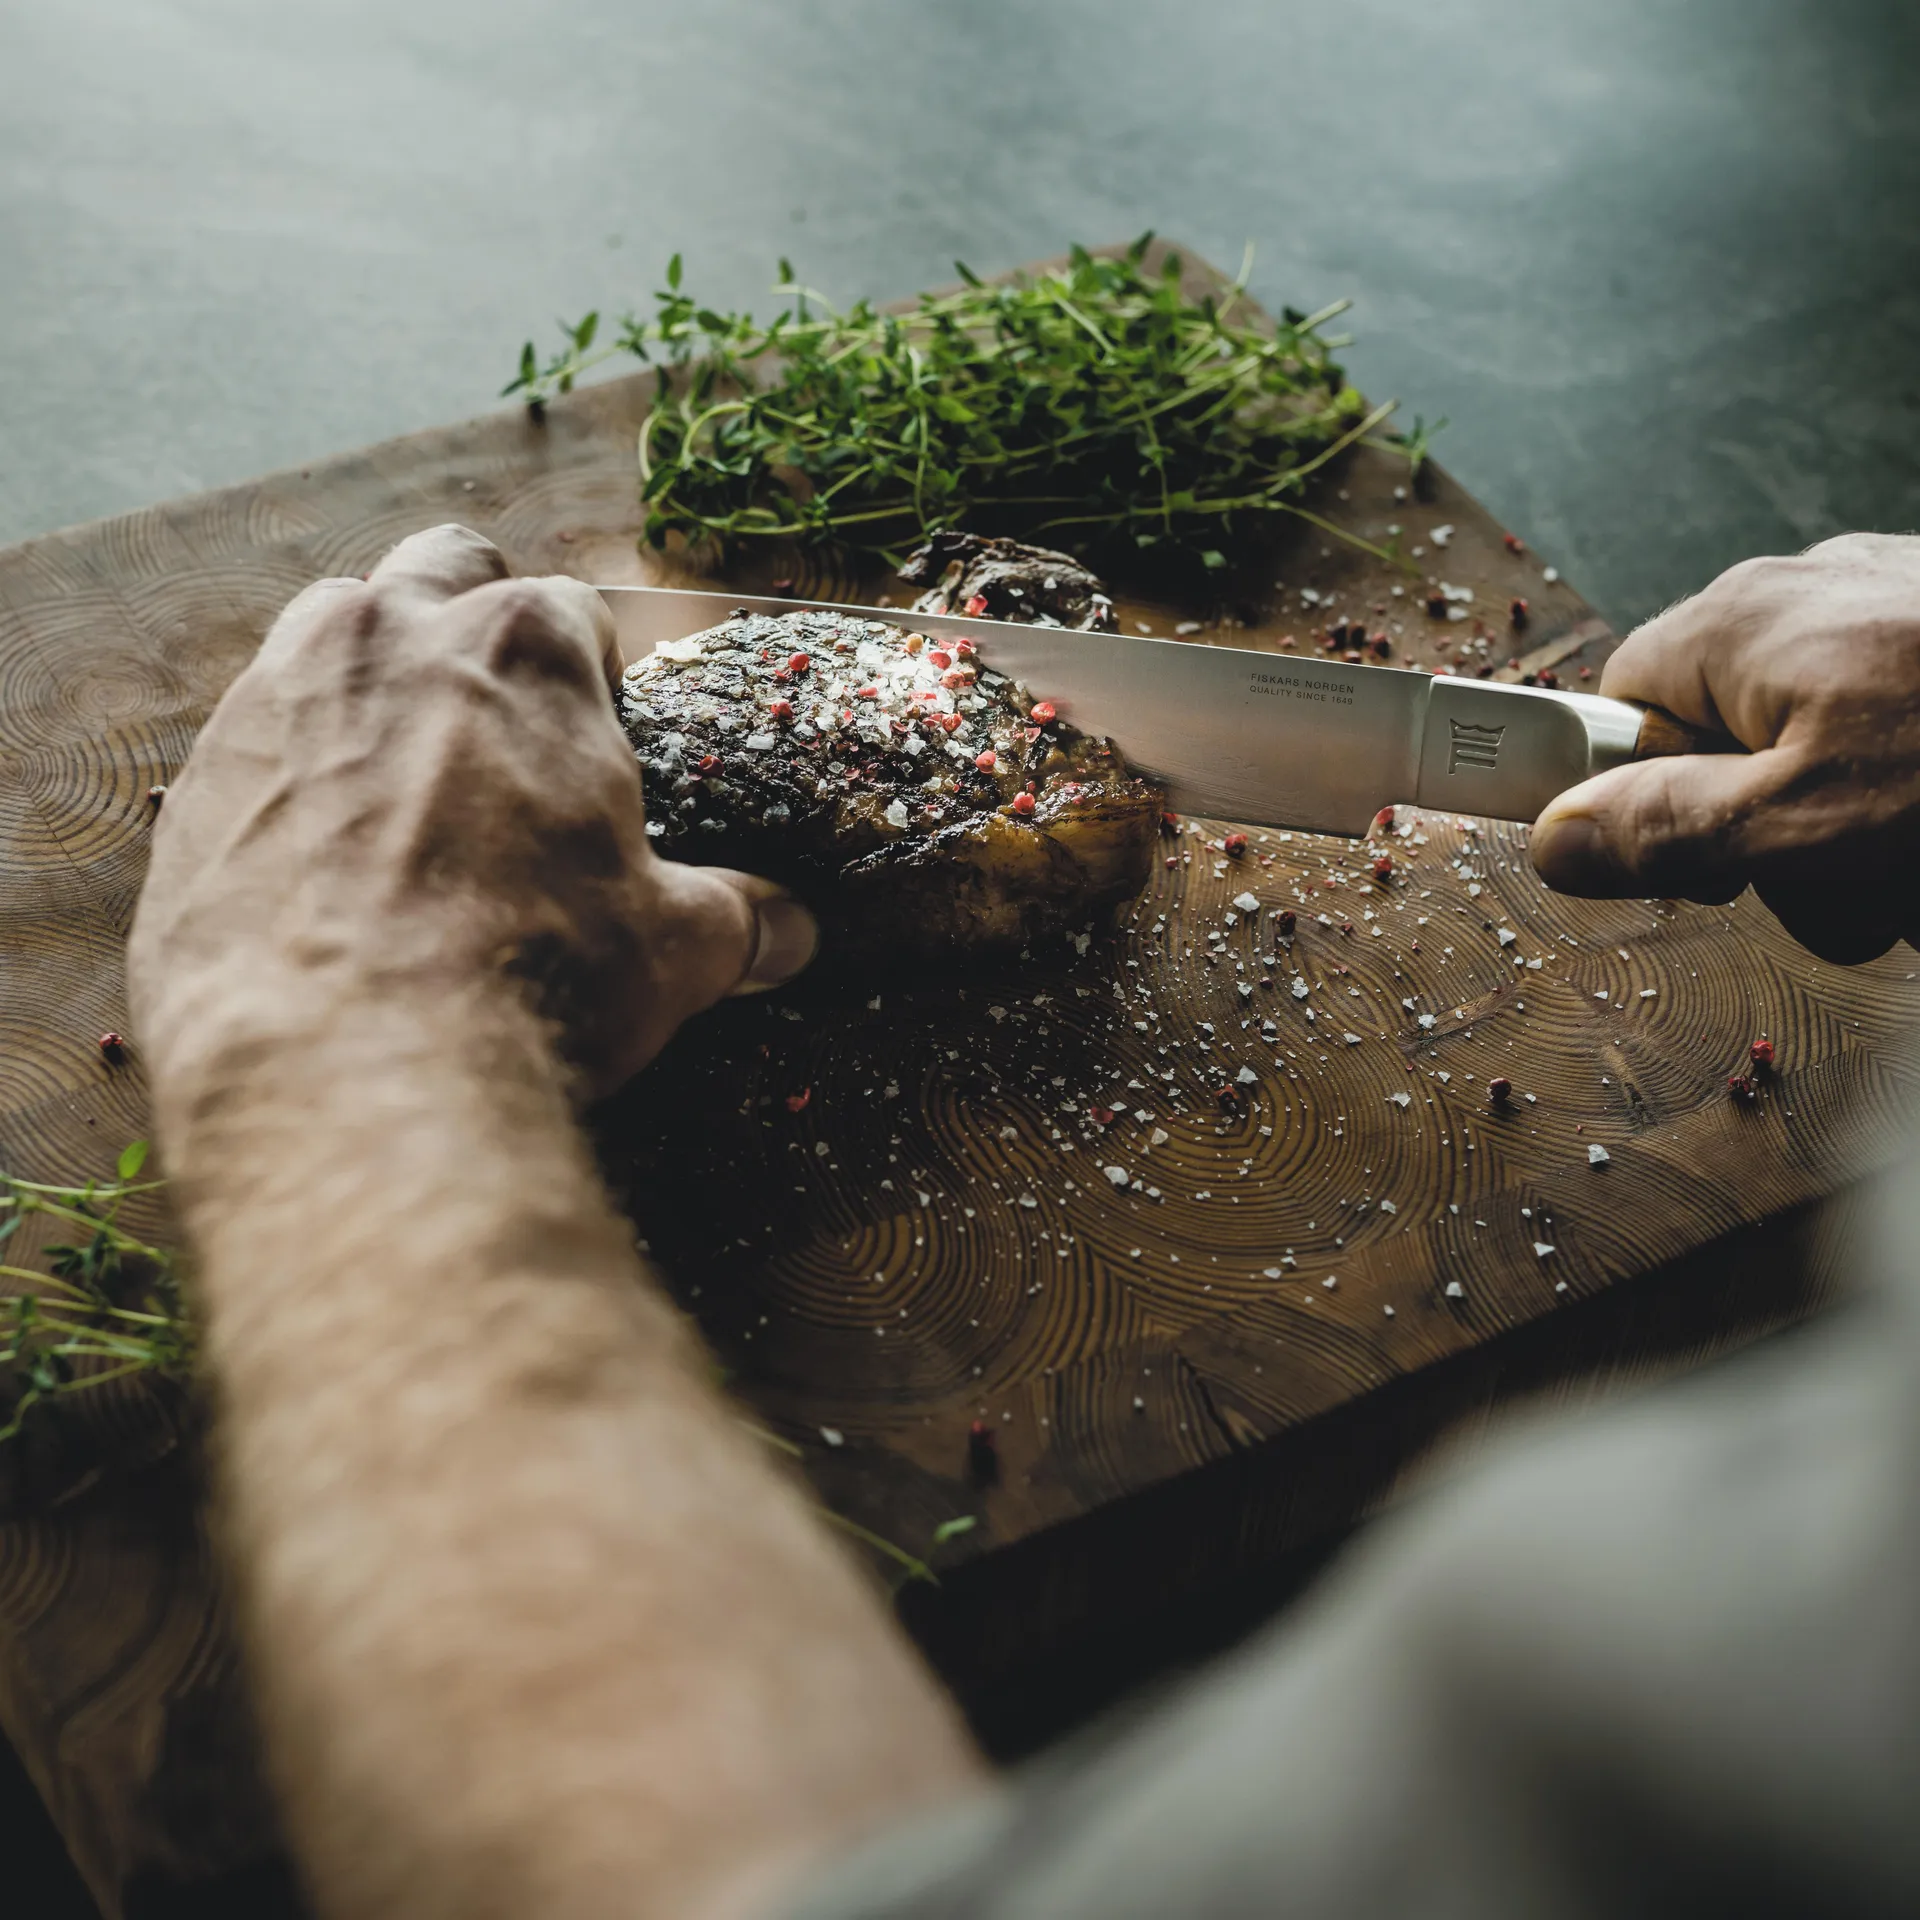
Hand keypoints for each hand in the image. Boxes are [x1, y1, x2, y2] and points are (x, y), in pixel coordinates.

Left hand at [129, 525, 815, 1099]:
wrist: (344, 1067)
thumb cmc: (532, 981)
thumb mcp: (672, 950)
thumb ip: (736, 919)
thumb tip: (790, 931)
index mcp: (525, 648)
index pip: (570, 606)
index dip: (595, 668)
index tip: (600, 730)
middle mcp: (392, 636)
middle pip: (441, 572)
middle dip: (473, 623)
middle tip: (503, 727)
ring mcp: (278, 694)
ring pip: (331, 630)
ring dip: (374, 677)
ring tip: (407, 783)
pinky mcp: (199, 778)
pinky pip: (253, 733)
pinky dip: (293, 767)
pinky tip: (324, 859)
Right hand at [1530, 532, 1919, 962]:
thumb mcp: (1802, 832)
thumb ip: (1661, 833)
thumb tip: (1552, 838)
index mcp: (1743, 622)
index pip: (1616, 703)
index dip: (1634, 793)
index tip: (1683, 861)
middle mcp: (1816, 592)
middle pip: (1725, 734)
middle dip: (1768, 835)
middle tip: (1834, 884)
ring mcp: (1905, 608)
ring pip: (1826, 746)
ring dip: (1858, 833)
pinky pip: (1907, 729)